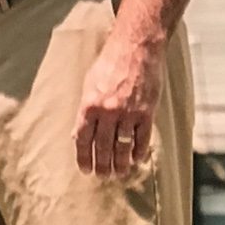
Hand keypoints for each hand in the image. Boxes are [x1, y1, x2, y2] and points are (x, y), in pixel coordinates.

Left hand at [73, 36, 163, 178]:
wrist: (136, 48)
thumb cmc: (109, 64)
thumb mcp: (89, 84)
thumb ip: (85, 110)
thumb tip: (78, 135)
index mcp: (89, 105)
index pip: (82, 139)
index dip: (83, 158)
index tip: (85, 170)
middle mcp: (108, 112)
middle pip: (102, 148)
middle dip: (102, 166)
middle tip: (102, 176)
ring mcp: (128, 113)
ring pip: (122, 148)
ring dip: (120, 164)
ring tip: (119, 174)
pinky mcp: (146, 112)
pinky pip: (142, 139)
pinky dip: (138, 152)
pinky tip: (135, 159)